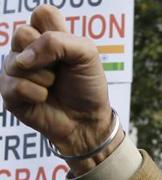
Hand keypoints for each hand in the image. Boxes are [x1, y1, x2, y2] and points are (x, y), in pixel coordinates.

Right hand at [0, 5, 119, 173]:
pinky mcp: (9, 92)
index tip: (68, 50)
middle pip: (22, 33)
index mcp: (48, 36)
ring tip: (53, 86)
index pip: (42, 13)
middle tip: (59, 71)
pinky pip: (15, 84)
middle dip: (48, 56)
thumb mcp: (87, 56)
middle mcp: (28, 49)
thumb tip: (24, 57)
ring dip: (45, 77)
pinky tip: (44, 98)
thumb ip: (59, 42)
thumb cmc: (88, 87)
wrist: (88, 120)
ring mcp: (16, 69)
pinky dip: (37, 93)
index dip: (55, 30)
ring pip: (17, 61)